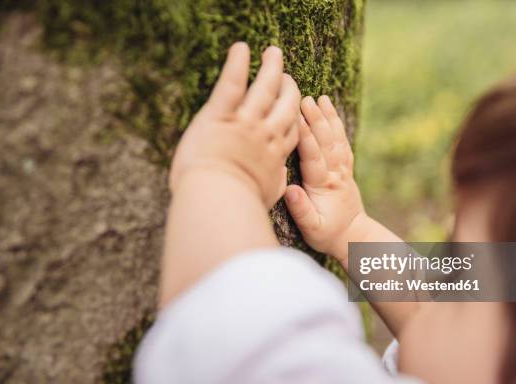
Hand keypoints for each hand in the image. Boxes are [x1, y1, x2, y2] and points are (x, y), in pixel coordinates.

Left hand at [169, 42, 300, 207]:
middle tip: (288, 75)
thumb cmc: (238, 203)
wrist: (217, 201)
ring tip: (273, 52)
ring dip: (270, 68)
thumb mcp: (266, 195)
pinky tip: (241, 48)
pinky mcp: (220, 115)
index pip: (293, 129)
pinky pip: (232, 84)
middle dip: (288, 87)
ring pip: (264, 89)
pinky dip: (236, 64)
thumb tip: (282, 177)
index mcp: (275, 155)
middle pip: (285, 104)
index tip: (298, 106)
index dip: (296, 115)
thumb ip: (274, 181)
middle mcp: (265, 134)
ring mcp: (245, 122)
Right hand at [284, 95, 369, 261]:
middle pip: (326, 142)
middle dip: (316, 119)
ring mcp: (342, 169)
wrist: (353, 237)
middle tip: (306, 99)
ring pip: (336, 138)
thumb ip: (302, 210)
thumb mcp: (312, 229)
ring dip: (328, 117)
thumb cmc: (327, 235)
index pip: (313, 156)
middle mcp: (335, 174)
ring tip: (319, 98)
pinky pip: (342, 141)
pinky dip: (336, 124)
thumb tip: (290, 189)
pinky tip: (329, 109)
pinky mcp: (345, 167)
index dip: (305, 136)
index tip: (295, 117)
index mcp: (323, 186)